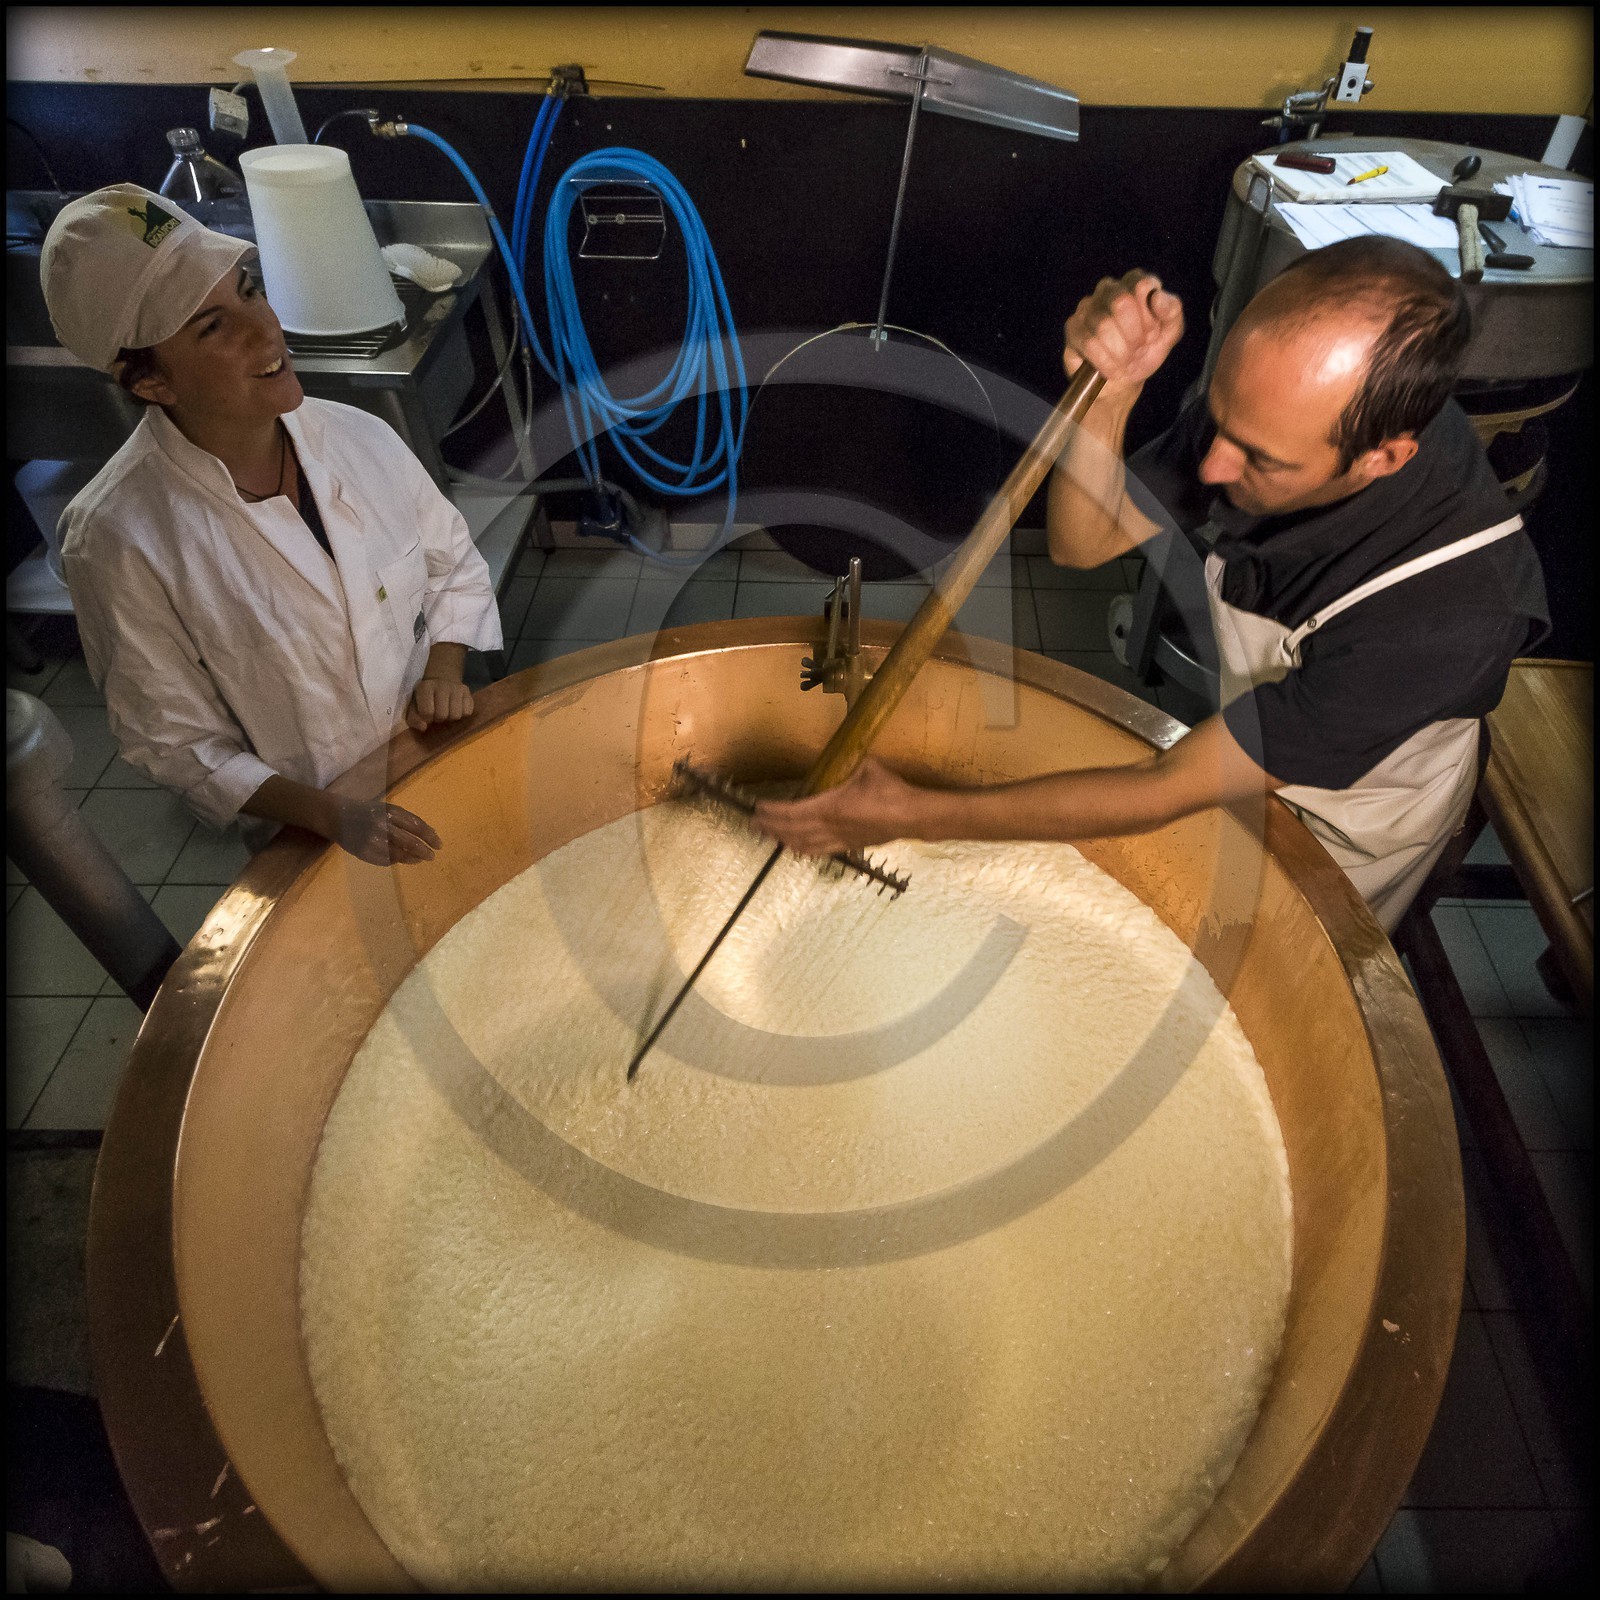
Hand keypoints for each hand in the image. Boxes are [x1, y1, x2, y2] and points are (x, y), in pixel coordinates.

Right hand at [328, 799, 441, 865]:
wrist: (337, 816)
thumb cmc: (368, 812)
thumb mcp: (388, 809)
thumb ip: (407, 820)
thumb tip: (431, 833)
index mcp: (390, 812)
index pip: (416, 826)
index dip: (430, 837)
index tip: (439, 845)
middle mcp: (382, 825)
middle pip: (409, 843)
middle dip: (424, 851)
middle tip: (432, 856)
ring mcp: (372, 840)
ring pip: (398, 854)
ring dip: (412, 859)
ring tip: (419, 860)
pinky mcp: (363, 852)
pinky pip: (385, 861)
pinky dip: (396, 861)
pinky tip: (401, 860)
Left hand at [407, 676, 473, 732]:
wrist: (442, 678)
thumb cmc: (425, 696)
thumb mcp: (414, 705)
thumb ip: (414, 718)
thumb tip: (424, 727)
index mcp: (425, 688)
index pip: (427, 712)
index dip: (427, 718)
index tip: (427, 715)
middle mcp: (442, 686)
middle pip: (442, 715)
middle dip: (439, 718)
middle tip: (437, 713)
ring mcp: (457, 688)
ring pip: (456, 715)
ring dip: (451, 717)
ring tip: (447, 711)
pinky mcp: (467, 692)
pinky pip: (467, 712)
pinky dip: (462, 713)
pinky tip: (456, 708)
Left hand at [753, 757, 919, 855]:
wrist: (911, 815)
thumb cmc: (889, 790)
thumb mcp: (867, 766)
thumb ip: (851, 762)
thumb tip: (847, 755)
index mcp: (829, 807)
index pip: (792, 812)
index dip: (772, 811)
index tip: (758, 807)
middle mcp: (829, 827)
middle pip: (792, 831)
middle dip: (771, 826)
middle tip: (755, 822)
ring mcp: (838, 839)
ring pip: (803, 844)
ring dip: (783, 839)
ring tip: (769, 834)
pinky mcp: (849, 846)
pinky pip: (819, 851)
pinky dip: (802, 849)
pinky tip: (796, 847)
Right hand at [1063, 270, 1184, 390]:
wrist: (1124, 380)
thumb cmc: (1146, 350)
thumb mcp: (1170, 333)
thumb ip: (1172, 311)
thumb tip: (1157, 297)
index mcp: (1133, 283)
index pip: (1141, 284)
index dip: (1149, 316)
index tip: (1152, 334)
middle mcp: (1108, 289)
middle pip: (1121, 302)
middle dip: (1135, 335)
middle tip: (1138, 349)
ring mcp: (1087, 307)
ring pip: (1103, 325)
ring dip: (1121, 352)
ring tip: (1125, 361)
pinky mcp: (1073, 328)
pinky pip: (1089, 343)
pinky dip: (1106, 362)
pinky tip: (1113, 370)